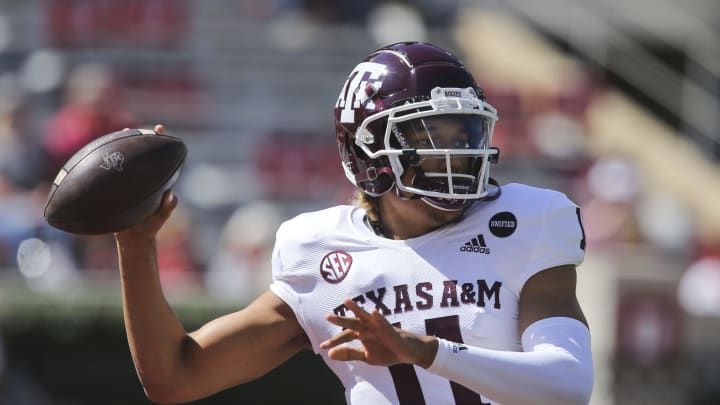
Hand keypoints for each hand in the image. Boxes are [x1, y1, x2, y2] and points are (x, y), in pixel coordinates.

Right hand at [115, 124, 176, 244]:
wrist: (134, 239)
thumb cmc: (150, 227)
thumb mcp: (160, 218)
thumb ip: (167, 208)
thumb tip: (172, 196)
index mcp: (156, 181)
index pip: (159, 158)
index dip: (159, 142)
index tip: (159, 129)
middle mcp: (142, 178)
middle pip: (140, 155)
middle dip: (137, 139)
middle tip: (130, 129)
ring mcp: (128, 183)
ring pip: (124, 162)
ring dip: (119, 149)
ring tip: (114, 137)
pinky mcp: (115, 190)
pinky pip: (110, 176)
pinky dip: (105, 166)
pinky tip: (95, 158)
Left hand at [320, 298, 437, 367]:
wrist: (409, 353)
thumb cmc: (387, 351)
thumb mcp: (367, 357)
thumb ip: (350, 354)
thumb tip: (330, 354)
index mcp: (362, 334)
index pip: (345, 336)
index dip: (334, 341)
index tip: (322, 346)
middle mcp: (368, 328)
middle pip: (352, 323)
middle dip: (341, 320)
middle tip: (328, 316)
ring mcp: (379, 327)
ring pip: (366, 317)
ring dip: (357, 309)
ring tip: (347, 302)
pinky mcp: (391, 330)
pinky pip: (384, 323)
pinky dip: (379, 317)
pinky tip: (373, 312)